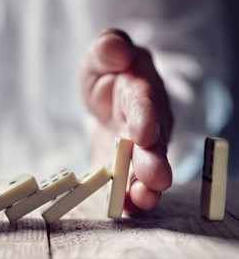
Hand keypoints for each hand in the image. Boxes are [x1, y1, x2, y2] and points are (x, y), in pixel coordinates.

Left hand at [80, 28, 173, 212]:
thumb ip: (109, 47)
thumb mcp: (102, 53)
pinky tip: (127, 210)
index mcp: (140, 89)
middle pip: (153, 142)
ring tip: (144, 202)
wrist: (109, 94)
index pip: (144, 102)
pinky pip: (128, 182)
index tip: (145, 134)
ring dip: (145, 186)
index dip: (145, 117)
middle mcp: (147, 122)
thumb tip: (118, 48)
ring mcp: (138, 147)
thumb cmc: (108, 71)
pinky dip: (128, 198)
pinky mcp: (123, 165)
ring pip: (145, 168)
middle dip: (153, 161)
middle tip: (155, 179)